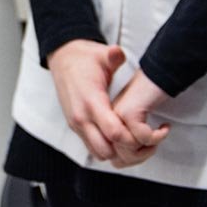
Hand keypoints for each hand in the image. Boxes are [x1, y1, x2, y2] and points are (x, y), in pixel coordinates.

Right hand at [46, 40, 159, 166]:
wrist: (63, 60)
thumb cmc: (85, 58)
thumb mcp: (101, 54)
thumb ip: (112, 55)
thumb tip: (118, 52)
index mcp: (91, 100)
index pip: (113, 132)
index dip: (131, 136)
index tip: (143, 129)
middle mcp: (81, 117)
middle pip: (106, 150)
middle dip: (124, 148)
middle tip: (139, 138)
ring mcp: (76, 124)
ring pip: (98, 153)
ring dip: (114, 150)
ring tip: (130, 139)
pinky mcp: (75, 127)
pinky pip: (91, 148)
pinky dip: (105, 147)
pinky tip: (117, 137)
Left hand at [108, 69, 171, 168]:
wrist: (157, 71)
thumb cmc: (149, 93)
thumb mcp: (136, 119)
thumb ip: (129, 137)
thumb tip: (130, 158)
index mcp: (109, 123)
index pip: (112, 156)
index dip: (130, 160)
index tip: (145, 151)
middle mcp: (111, 120)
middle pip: (120, 157)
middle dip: (140, 158)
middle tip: (153, 147)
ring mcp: (118, 115)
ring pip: (129, 149)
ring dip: (149, 148)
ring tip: (158, 138)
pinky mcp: (130, 111)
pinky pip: (143, 137)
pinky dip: (158, 137)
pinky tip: (165, 128)